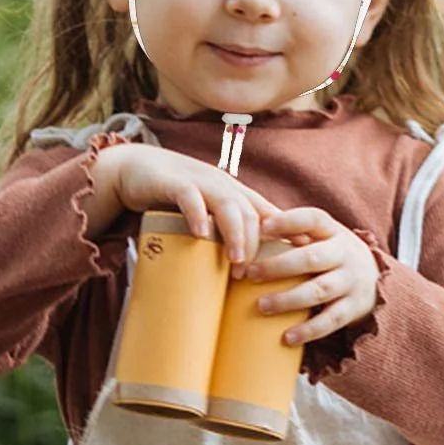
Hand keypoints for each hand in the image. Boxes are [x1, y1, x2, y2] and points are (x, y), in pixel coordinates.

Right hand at [101, 144, 279, 263]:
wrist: (138, 169)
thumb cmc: (176, 198)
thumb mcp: (206, 213)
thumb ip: (225, 233)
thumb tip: (244, 270)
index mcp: (234, 195)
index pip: (268, 212)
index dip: (288, 230)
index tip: (305, 253)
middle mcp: (223, 187)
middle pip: (251, 213)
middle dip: (257, 243)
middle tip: (255, 275)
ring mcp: (200, 183)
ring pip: (227, 205)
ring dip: (235, 233)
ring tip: (236, 260)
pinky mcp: (175, 183)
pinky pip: (190, 197)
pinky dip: (197, 215)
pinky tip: (200, 234)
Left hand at [237, 207, 380, 346]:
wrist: (375, 278)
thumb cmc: (331, 253)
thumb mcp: (320, 236)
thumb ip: (291, 229)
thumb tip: (249, 221)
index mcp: (333, 231)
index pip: (312, 219)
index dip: (288, 222)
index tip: (262, 227)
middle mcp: (344, 254)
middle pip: (311, 258)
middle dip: (279, 266)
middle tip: (251, 274)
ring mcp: (351, 281)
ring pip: (319, 290)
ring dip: (289, 299)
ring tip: (262, 306)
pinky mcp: (354, 308)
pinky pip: (331, 320)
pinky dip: (309, 330)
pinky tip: (287, 337)